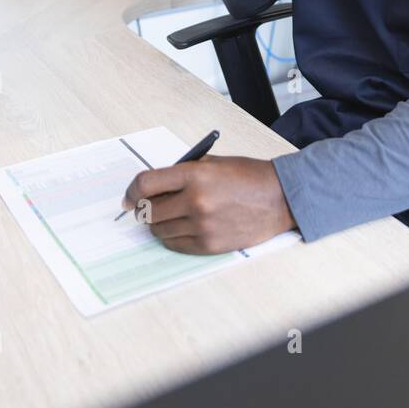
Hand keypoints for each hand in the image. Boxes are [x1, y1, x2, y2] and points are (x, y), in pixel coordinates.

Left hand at [121, 156, 297, 253]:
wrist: (280, 198)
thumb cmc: (248, 176)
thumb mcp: (213, 162)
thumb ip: (183, 171)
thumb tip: (154, 186)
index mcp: (195, 175)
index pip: (145, 184)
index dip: (131, 191)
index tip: (128, 197)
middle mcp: (195, 201)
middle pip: (148, 211)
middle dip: (143, 209)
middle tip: (148, 207)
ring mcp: (202, 225)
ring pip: (159, 230)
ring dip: (158, 223)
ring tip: (171, 215)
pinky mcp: (209, 245)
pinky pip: (175, 244)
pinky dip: (173, 237)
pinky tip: (182, 227)